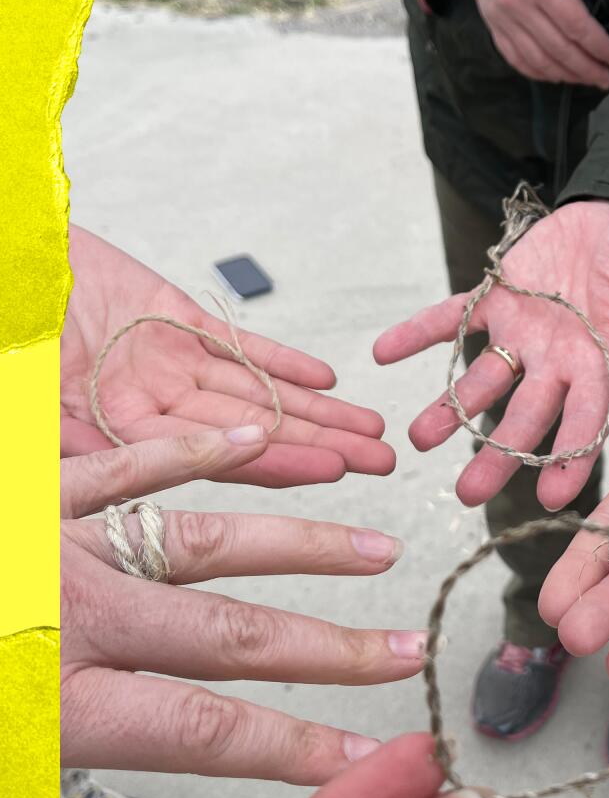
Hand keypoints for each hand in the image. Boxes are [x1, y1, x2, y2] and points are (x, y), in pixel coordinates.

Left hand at [61, 427, 423, 783]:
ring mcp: (58, 541)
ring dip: (302, 547)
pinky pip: (125, 463)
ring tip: (374, 550)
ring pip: (204, 539)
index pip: (205, 730)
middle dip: (333, 648)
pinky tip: (256, 437)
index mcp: (53, 703)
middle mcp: (72, 615)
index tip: (359, 756)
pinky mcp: (35, 491)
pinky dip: (197, 450)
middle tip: (406, 652)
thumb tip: (158, 757)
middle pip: (232, 634)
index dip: (293, 743)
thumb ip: (71, 759)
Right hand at [62, 226, 395, 487]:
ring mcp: (157, 358)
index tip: (336, 471)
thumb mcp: (29, 394)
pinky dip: (278, 357)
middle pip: (248, 431)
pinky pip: (231, 341)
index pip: (210, 458)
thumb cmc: (6, 321)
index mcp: (110, 432)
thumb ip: (76, 443)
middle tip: (382, 460)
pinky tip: (328, 377)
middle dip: (318, 445)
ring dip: (316, 408)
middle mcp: (144, 403)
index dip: (274, 461)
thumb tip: (125, 486)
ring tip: (371, 426)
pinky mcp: (163, 312)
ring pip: (253, 389)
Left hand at [375, 200, 608, 510]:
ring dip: (451, 408)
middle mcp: (556, 362)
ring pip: (482, 379)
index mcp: (600, 368)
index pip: (585, 424)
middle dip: (498, 455)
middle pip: (524, 417)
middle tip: (468, 494)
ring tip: (419, 437)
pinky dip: (418, 332)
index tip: (550, 498)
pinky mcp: (496, 297)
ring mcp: (522, 333)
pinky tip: (383, 352)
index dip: (569, 460)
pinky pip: (451, 316)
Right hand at [449, 0, 608, 88]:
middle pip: (559, 50)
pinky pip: (514, 57)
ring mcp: (500, 17)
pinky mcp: (490, 21)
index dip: (599, 47)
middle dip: (586, 69)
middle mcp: (517, 6)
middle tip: (607, 80)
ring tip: (586, 80)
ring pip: (537, 60)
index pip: (576, 26)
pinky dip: (535, 72)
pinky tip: (554, 76)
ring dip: (564, 75)